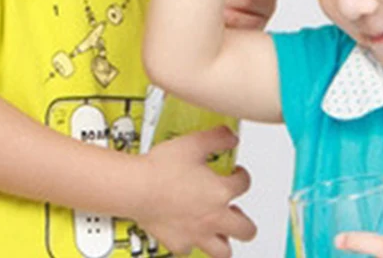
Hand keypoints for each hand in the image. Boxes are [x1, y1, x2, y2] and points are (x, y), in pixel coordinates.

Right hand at [137, 126, 255, 256]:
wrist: (136, 188)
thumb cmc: (161, 168)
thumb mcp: (195, 142)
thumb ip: (217, 138)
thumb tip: (231, 137)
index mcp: (220, 192)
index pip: (244, 185)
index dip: (242, 176)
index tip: (237, 174)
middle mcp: (213, 217)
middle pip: (245, 229)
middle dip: (244, 219)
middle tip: (235, 210)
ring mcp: (197, 234)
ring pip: (223, 250)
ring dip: (225, 239)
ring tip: (220, 229)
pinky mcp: (177, 243)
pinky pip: (190, 250)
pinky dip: (191, 243)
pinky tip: (188, 232)